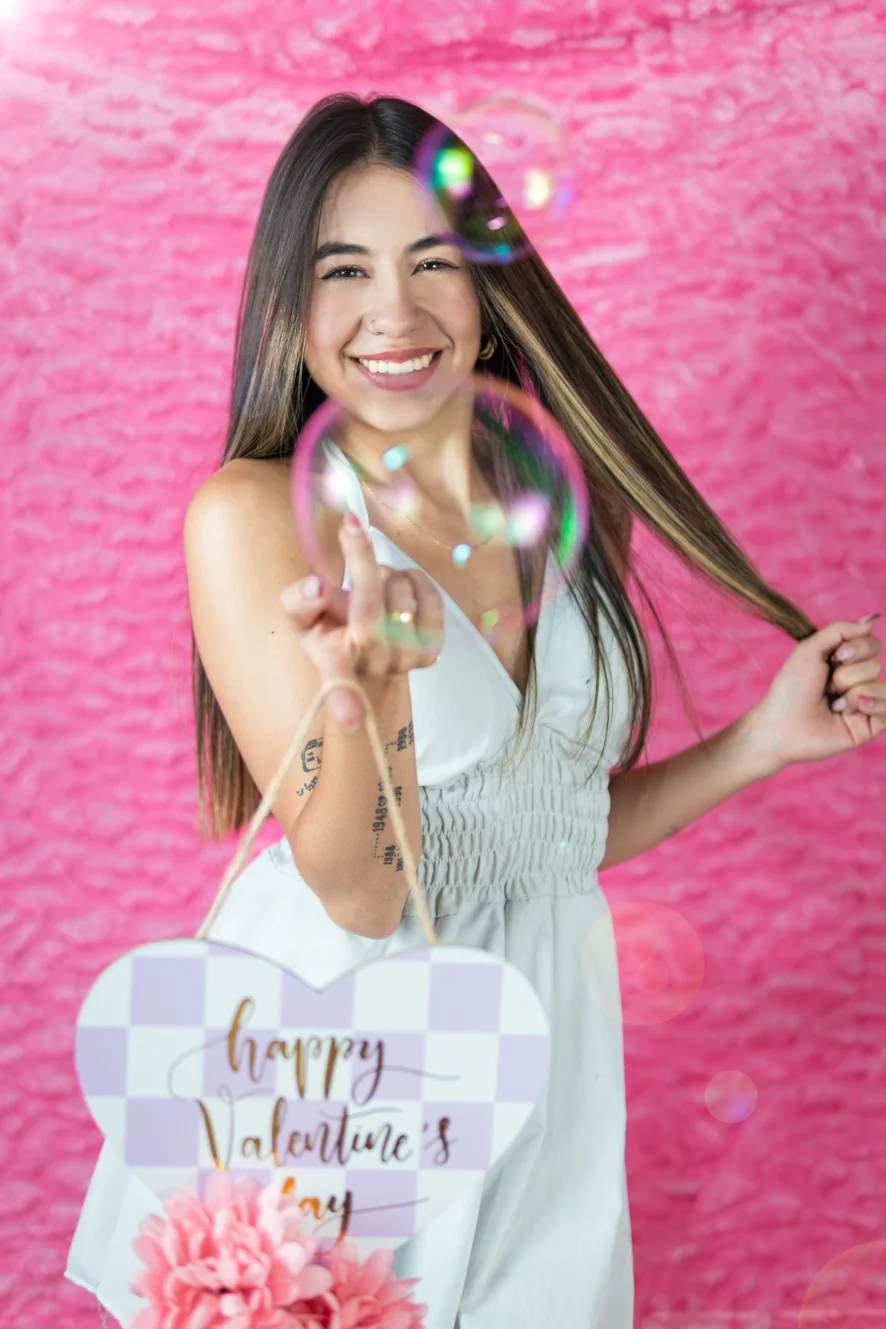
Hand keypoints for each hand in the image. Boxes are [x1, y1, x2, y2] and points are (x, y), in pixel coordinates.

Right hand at [279, 513, 444, 731]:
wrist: (368, 657)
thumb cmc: (330, 634)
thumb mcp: (302, 620)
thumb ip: (299, 602)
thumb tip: (317, 587)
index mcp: (335, 663)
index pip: (338, 684)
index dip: (343, 701)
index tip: (352, 721)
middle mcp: (374, 665)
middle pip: (371, 601)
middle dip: (360, 558)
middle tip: (350, 530)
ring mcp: (407, 659)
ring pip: (399, 586)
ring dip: (385, 571)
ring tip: (373, 587)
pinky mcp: (434, 648)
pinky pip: (429, 592)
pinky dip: (413, 578)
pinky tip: (399, 589)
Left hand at [745, 615, 882, 773]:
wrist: (781, 725)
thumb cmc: (791, 688)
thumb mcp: (810, 649)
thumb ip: (840, 629)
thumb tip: (872, 619)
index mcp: (844, 662)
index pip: (873, 644)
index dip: (857, 648)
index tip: (835, 658)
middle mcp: (857, 681)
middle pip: (875, 664)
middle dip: (847, 674)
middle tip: (826, 688)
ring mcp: (864, 703)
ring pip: (881, 686)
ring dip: (852, 692)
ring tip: (832, 705)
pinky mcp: (870, 726)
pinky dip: (869, 705)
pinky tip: (847, 713)